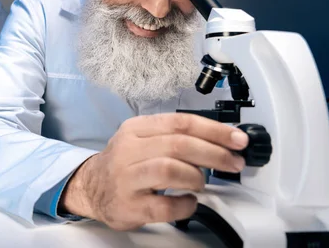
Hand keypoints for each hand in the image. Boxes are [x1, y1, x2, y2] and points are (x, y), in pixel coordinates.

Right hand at [59, 113, 248, 230]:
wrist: (91, 187)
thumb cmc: (125, 163)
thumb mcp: (142, 139)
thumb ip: (175, 137)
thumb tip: (221, 141)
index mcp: (136, 129)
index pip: (180, 122)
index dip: (214, 130)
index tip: (237, 139)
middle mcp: (129, 150)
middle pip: (178, 144)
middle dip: (214, 153)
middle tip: (234, 162)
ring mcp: (126, 178)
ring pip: (169, 170)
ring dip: (195, 177)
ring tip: (201, 183)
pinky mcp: (128, 205)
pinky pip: (163, 206)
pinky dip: (183, 205)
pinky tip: (188, 203)